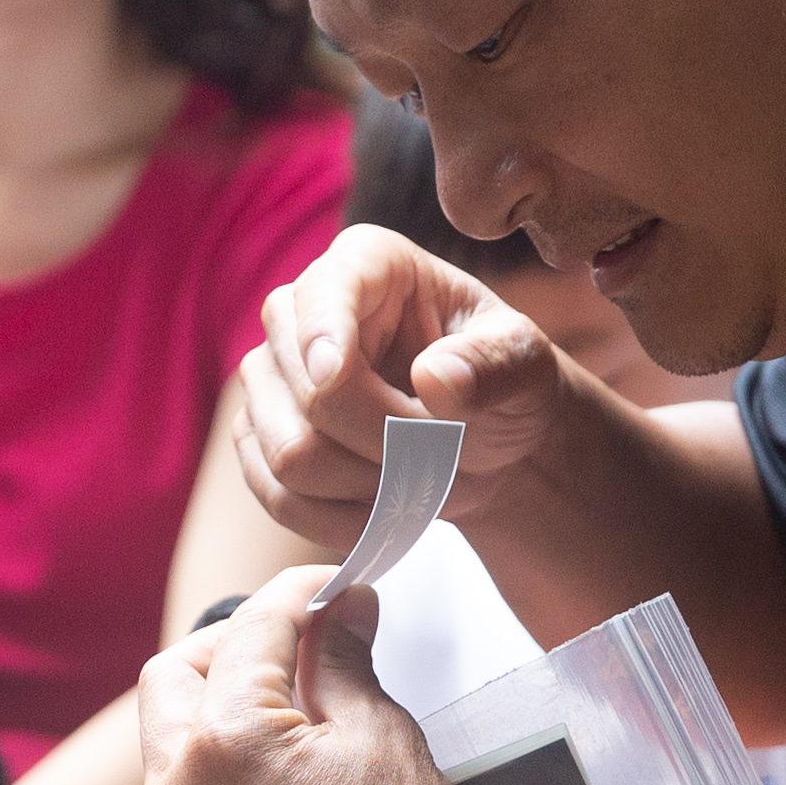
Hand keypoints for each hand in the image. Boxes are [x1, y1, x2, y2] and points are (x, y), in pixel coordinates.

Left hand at [135, 569, 516, 784]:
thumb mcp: (382, 737)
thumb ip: (344, 661)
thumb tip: (342, 608)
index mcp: (224, 740)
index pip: (247, 632)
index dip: (291, 598)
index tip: (321, 589)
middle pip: (170, 683)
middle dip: (222, 652)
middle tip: (282, 650)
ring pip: (169, 761)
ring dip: (214, 731)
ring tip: (284, 733)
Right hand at [234, 228, 587, 550]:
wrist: (483, 443)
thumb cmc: (502, 385)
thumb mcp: (528, 366)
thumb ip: (495, 366)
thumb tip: (435, 378)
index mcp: (366, 264)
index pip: (322, 295)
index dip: (324, 336)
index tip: (335, 375)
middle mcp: (299, 312)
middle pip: (310, 395)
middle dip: (387, 442)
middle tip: (445, 451)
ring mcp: (268, 379)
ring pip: (291, 456)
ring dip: (369, 487)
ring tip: (419, 476)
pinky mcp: (257, 439)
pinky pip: (277, 497)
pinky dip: (339, 520)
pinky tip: (384, 509)